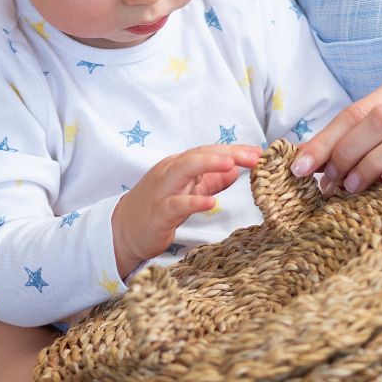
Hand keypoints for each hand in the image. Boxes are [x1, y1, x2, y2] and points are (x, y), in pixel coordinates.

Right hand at [112, 144, 261, 277]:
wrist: (124, 230)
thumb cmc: (157, 207)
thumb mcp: (187, 191)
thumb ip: (210, 181)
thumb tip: (236, 170)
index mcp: (179, 165)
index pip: (208, 151)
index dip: (233, 150)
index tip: (258, 152)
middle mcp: (170, 171)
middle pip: (199, 155)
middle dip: (227, 153)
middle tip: (254, 156)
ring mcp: (163, 190)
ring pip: (185, 169)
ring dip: (209, 164)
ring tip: (232, 164)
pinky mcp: (158, 212)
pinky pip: (177, 204)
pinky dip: (194, 202)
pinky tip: (211, 203)